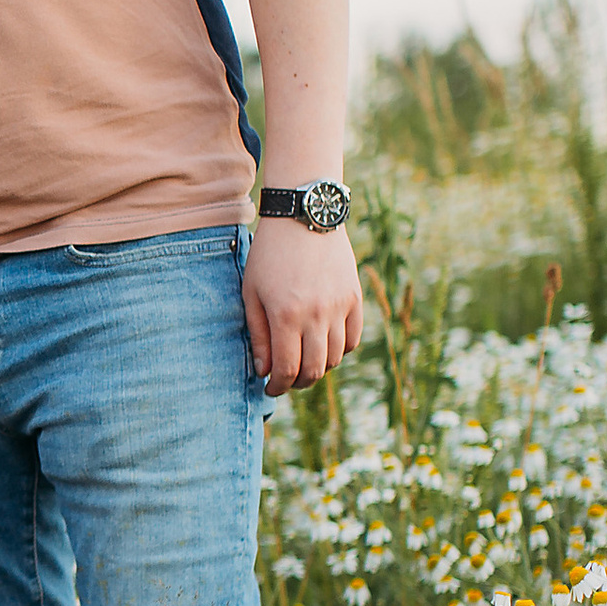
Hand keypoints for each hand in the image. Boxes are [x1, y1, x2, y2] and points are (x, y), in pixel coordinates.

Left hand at [245, 217, 364, 392]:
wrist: (303, 218)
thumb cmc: (269, 255)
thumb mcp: (251, 293)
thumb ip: (258, 334)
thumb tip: (264, 370)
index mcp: (285, 316)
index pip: (287, 370)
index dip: (277, 386)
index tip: (270, 387)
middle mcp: (316, 315)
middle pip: (314, 370)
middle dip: (298, 383)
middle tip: (286, 380)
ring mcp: (339, 307)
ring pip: (334, 358)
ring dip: (318, 367)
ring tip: (304, 360)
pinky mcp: (354, 298)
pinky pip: (353, 338)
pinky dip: (340, 349)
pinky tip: (324, 344)